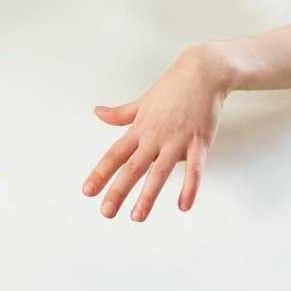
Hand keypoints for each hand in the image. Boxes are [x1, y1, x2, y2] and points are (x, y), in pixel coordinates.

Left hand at [82, 44, 228, 220]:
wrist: (202, 73)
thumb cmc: (172, 88)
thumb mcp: (142, 101)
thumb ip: (120, 113)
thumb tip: (97, 112)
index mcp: (139, 128)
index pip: (114, 155)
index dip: (100, 173)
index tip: (87, 191)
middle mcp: (154, 136)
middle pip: (132, 167)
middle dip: (118, 191)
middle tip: (106, 212)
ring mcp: (177, 140)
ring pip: (159, 172)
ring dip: (148, 196)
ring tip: (137, 216)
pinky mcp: (200, 142)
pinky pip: (194, 169)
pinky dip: (189, 187)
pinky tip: (183, 205)